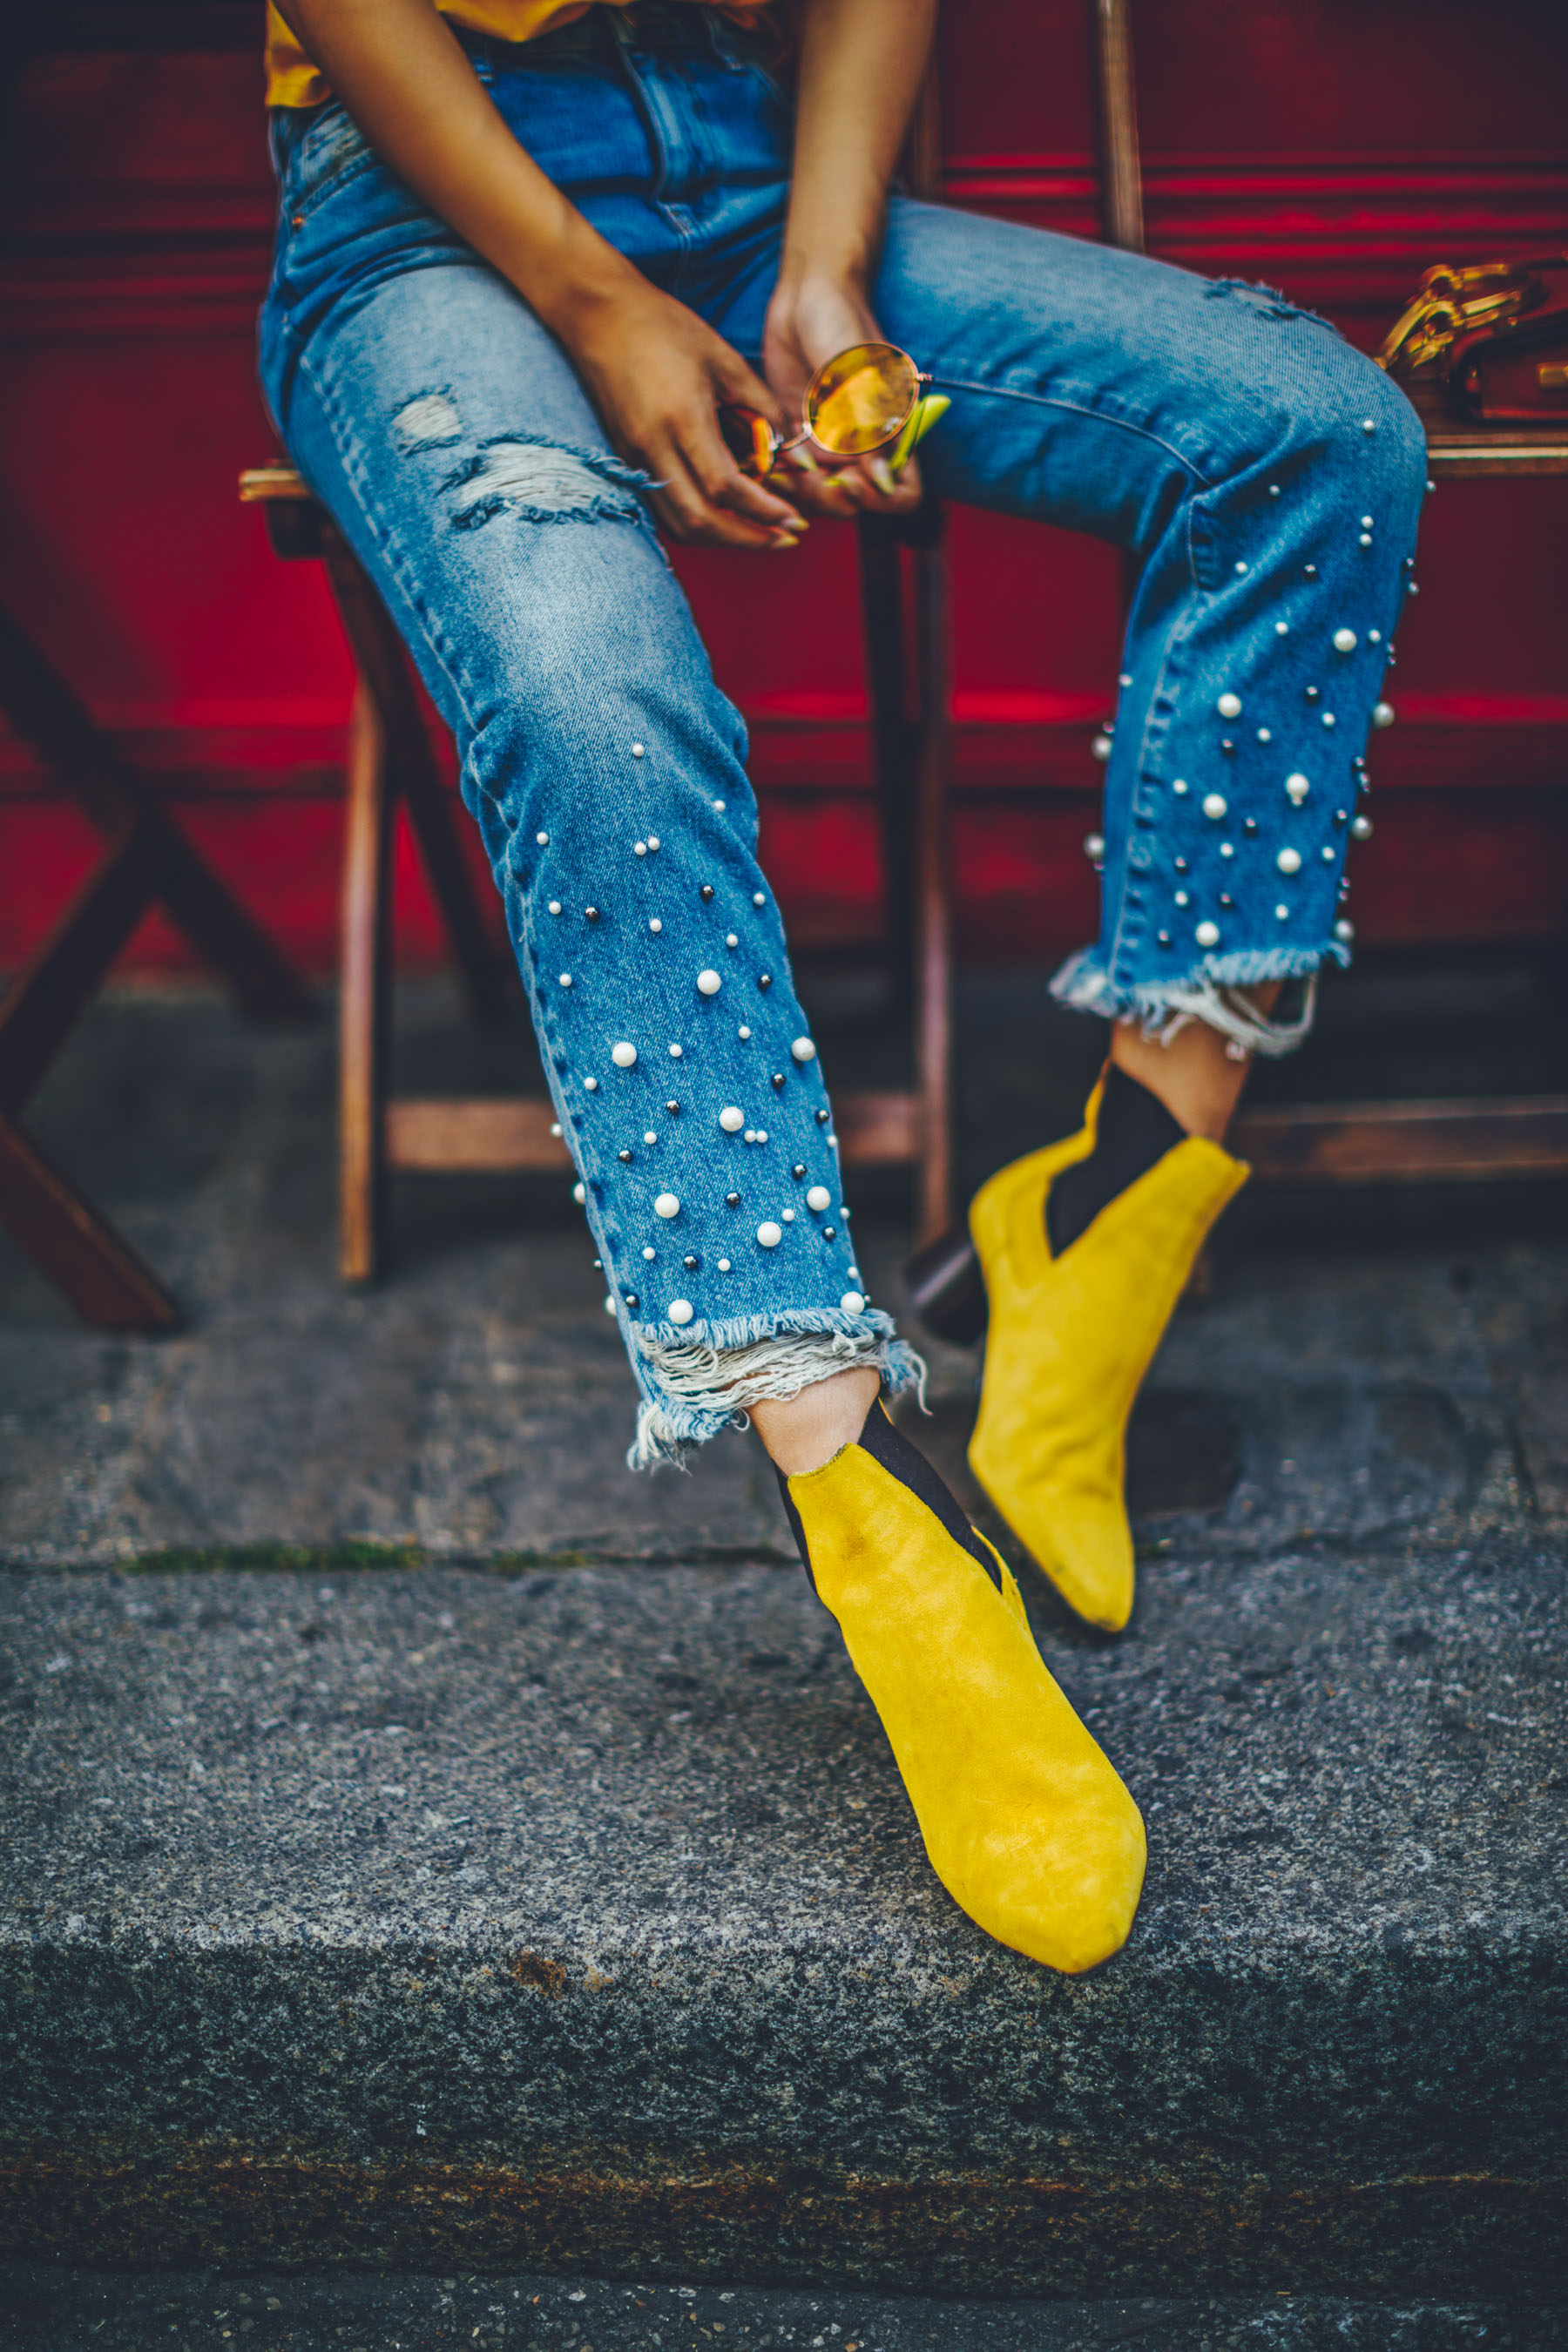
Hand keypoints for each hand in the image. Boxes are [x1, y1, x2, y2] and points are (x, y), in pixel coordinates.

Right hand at [561, 272, 810, 550]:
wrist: (597, 314)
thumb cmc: (664, 327)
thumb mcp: (724, 359)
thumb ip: (763, 407)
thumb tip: (796, 452)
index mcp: (682, 418)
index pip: (725, 487)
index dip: (763, 510)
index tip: (793, 518)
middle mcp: (653, 446)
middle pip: (701, 520)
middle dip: (747, 538)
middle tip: (785, 537)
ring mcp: (634, 458)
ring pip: (678, 525)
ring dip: (721, 539)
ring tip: (759, 534)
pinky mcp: (626, 460)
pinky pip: (663, 510)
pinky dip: (696, 524)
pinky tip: (723, 517)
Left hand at [763, 270, 923, 517]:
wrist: (807, 293)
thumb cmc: (842, 320)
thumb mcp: (857, 371)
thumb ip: (867, 425)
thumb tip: (881, 479)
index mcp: (892, 435)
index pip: (902, 494)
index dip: (880, 500)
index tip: (850, 480)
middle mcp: (862, 448)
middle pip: (854, 503)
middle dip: (828, 499)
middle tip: (802, 473)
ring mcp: (829, 446)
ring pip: (818, 497)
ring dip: (798, 493)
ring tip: (778, 469)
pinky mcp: (798, 439)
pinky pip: (791, 475)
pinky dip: (778, 476)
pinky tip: (764, 460)